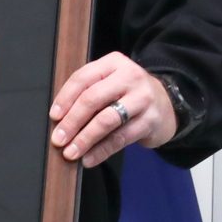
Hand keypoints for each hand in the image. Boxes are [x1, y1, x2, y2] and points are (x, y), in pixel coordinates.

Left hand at [49, 52, 178, 167]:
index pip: (83, 78)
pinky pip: (120, 138)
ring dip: (85, 139)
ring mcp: (143, 98)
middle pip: (92, 99)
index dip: (65, 99)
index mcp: (114, 63)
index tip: (54, 116)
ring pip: (106, 120)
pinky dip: (101, 151)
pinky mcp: (151, 120)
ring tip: (71, 152)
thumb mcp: (110, 83)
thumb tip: (59, 119)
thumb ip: (87, 92)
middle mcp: (130, 77)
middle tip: (58, 139)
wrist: (167, 104)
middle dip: (71, 122)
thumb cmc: (128, 95)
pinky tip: (89, 159)